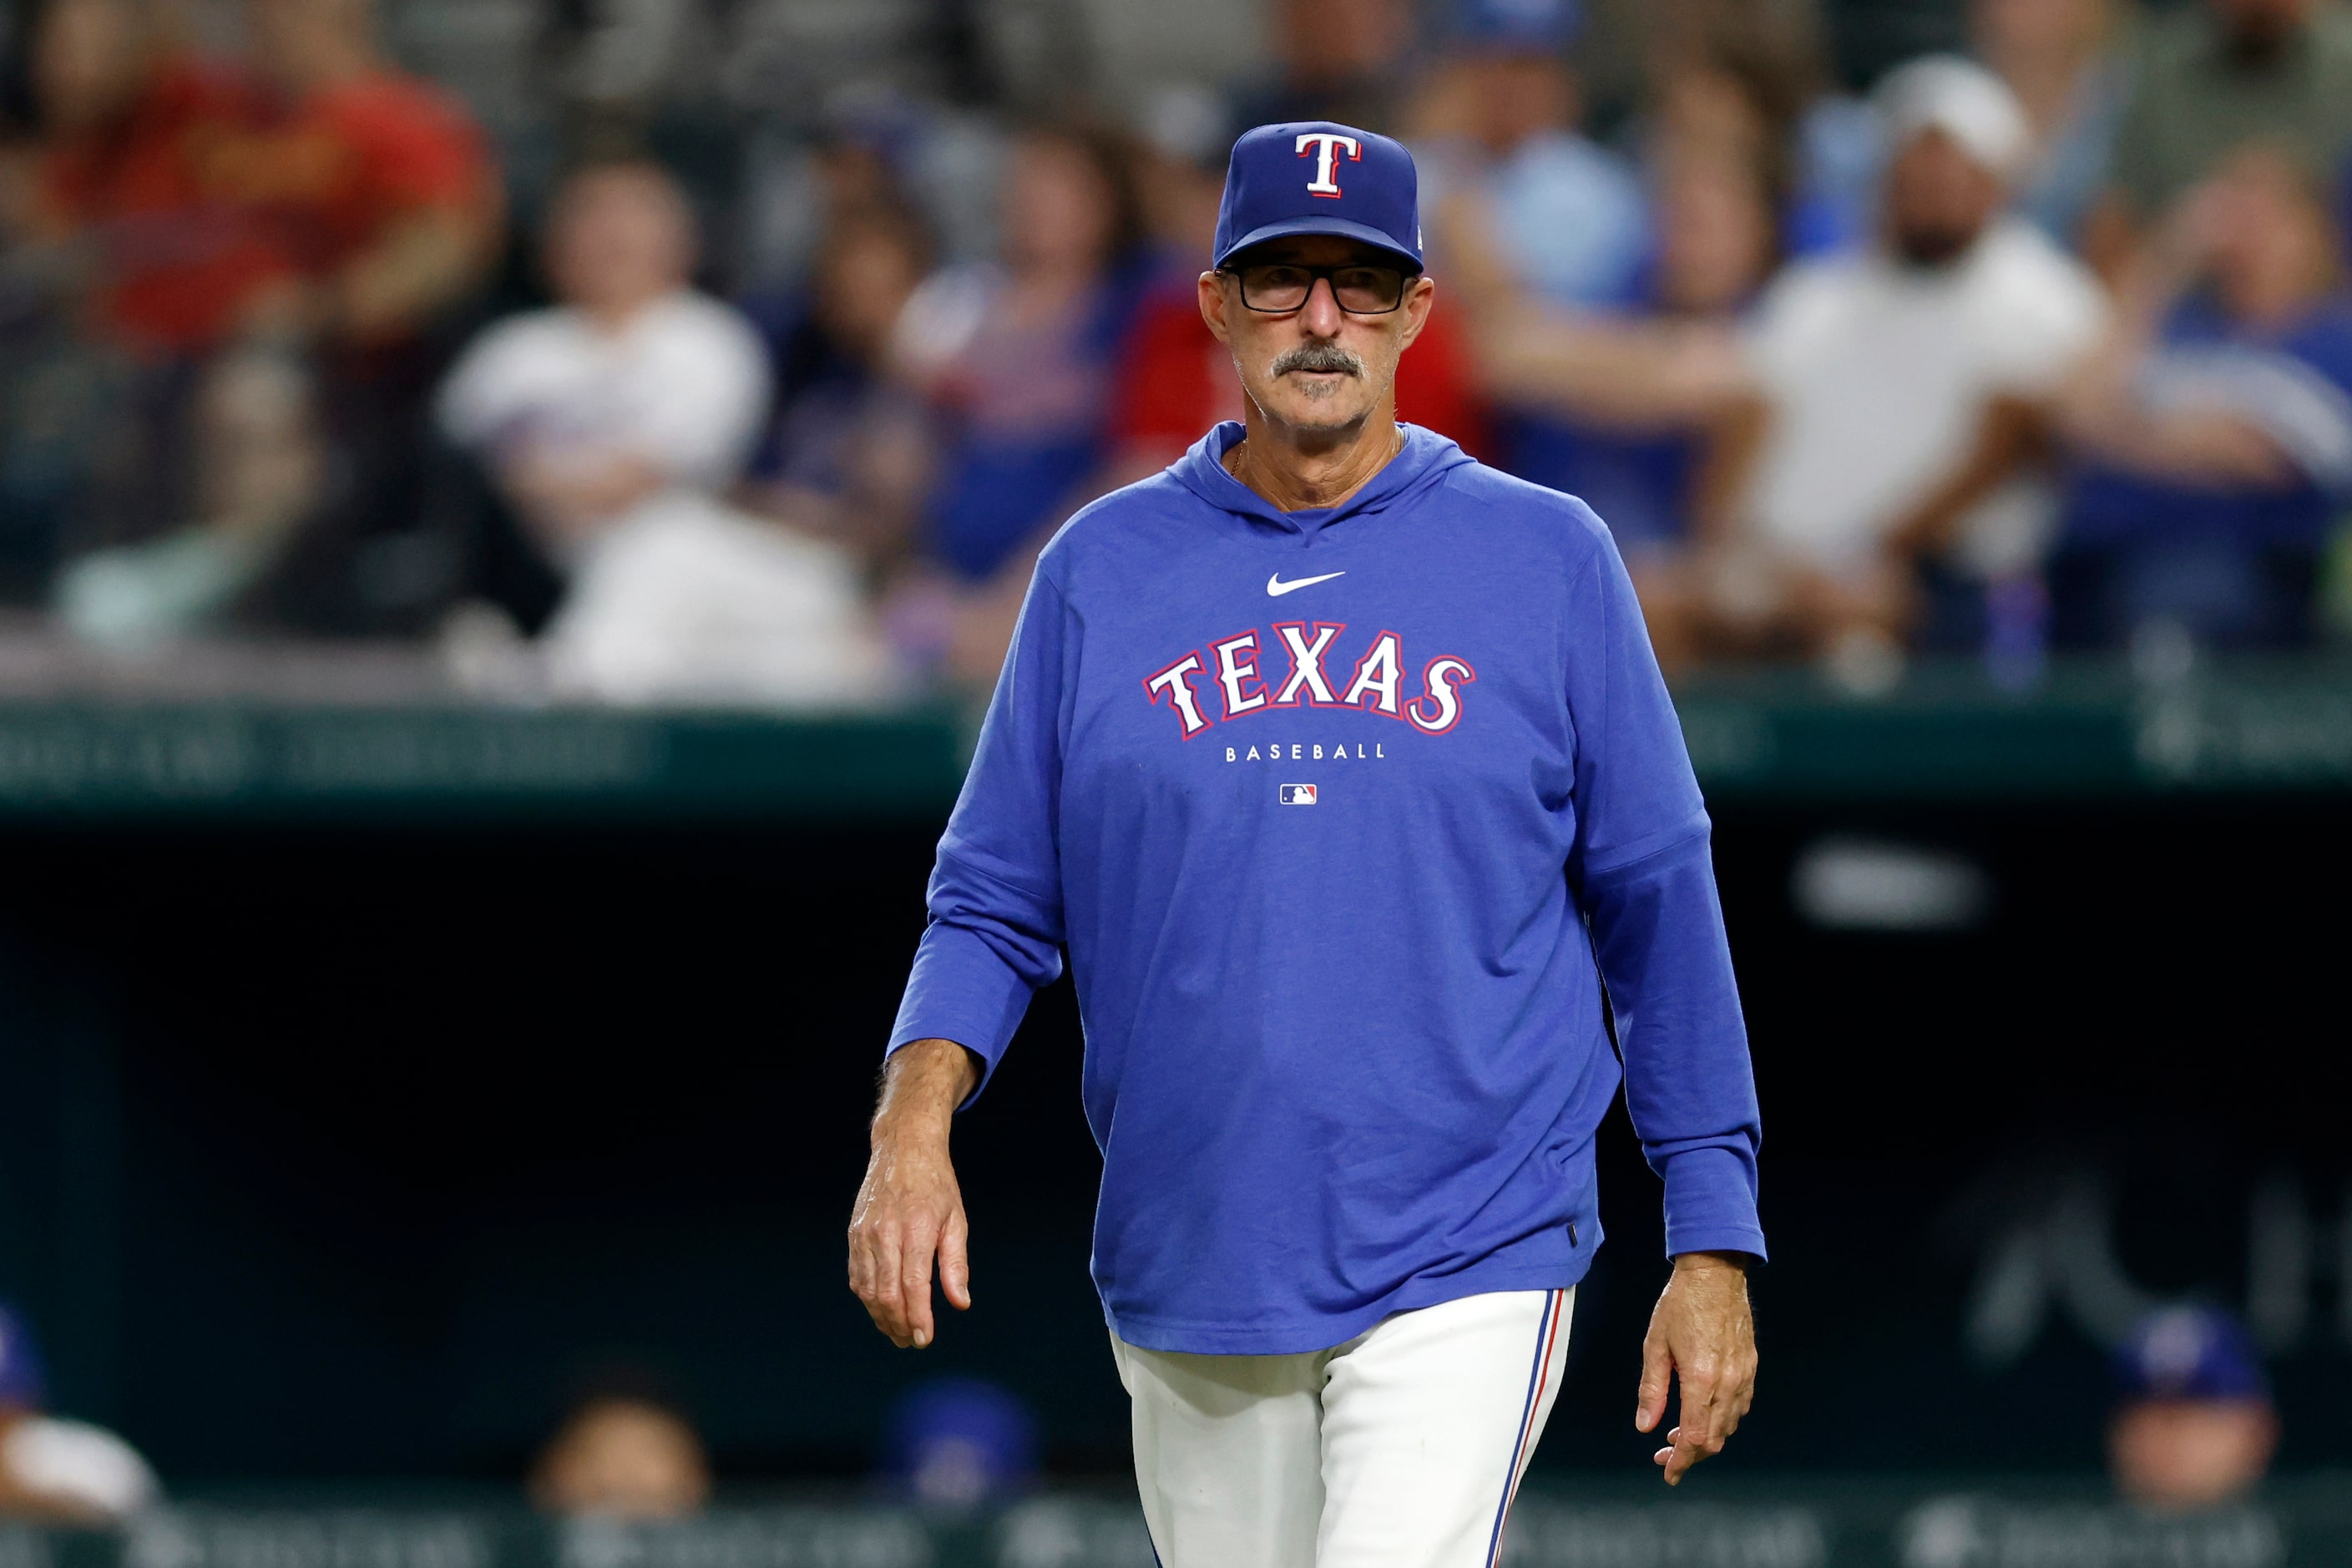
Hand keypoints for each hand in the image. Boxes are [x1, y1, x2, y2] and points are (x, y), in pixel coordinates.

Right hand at [847, 1039, 980, 1347]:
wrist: (903, 1149)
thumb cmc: (936, 1185)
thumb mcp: (956, 1220)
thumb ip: (956, 1264)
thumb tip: (960, 1303)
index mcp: (915, 1230)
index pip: (913, 1286)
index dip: (918, 1318)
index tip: (924, 1339)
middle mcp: (885, 1234)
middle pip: (886, 1294)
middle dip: (898, 1324)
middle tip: (911, 1342)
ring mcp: (864, 1235)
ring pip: (866, 1290)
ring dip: (881, 1317)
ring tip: (897, 1332)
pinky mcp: (853, 1235)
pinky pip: (856, 1276)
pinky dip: (867, 1298)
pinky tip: (881, 1309)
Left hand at [1636, 1252, 1757, 1484]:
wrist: (1715, 1273)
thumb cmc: (1681, 1304)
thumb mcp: (1655, 1346)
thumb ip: (1652, 1389)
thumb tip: (1645, 1426)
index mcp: (1701, 1380)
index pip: (1693, 1437)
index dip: (1681, 1461)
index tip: (1668, 1473)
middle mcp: (1727, 1383)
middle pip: (1714, 1439)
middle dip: (1690, 1455)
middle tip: (1665, 1457)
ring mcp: (1743, 1376)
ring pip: (1729, 1427)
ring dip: (1706, 1439)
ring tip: (1678, 1436)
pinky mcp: (1750, 1367)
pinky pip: (1739, 1407)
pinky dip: (1721, 1421)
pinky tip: (1702, 1414)